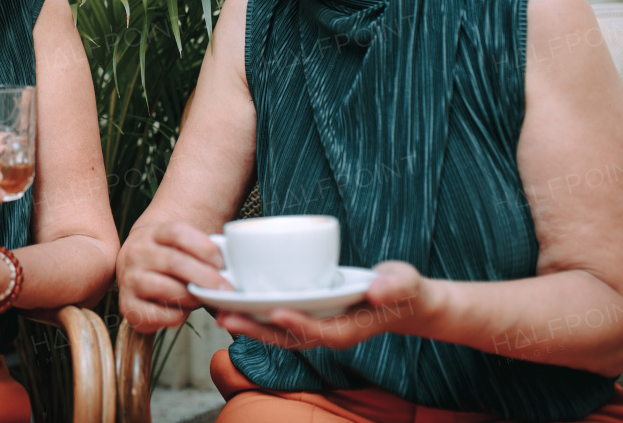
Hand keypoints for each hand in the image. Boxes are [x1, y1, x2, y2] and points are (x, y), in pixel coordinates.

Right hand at [117, 222, 231, 332]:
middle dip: (204, 277)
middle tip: (225, 289)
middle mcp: (136, 253)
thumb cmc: (169, 261)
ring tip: (201, 299)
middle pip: (173, 261)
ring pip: (164, 287)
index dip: (203, 246)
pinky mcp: (126, 304)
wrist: (137, 271)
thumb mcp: (180, 248)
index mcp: (152, 233)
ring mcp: (128, 278)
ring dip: (190, 297)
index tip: (222, 262)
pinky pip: (156, 314)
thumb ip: (201, 254)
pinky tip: (183, 311)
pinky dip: (176, 316)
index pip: (177, 232)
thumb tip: (232, 272)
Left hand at [214, 261, 438, 348]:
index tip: (277, 312)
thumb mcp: (404, 283)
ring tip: (218, 313)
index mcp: (350, 328)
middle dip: (257, 330)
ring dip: (249, 325)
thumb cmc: (402, 290)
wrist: (401, 301)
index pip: (322, 332)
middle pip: (289, 338)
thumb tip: (377, 292)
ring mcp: (316, 326)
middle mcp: (328, 331)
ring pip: (277, 332)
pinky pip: (277, 321)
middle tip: (226, 318)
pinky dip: (255, 315)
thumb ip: (394, 286)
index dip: (299, 325)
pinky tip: (232, 304)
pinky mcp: (308, 316)